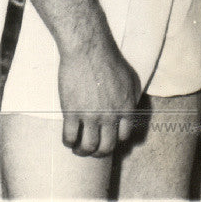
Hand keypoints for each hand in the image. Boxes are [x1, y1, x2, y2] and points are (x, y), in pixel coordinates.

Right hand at [58, 37, 141, 157]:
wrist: (89, 49)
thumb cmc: (110, 60)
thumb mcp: (131, 79)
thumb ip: (132, 99)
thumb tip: (129, 114)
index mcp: (126, 107)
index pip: (123, 136)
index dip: (115, 140)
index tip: (108, 139)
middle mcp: (110, 115)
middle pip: (106, 147)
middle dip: (100, 152)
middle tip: (93, 149)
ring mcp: (91, 115)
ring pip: (88, 147)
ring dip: (83, 151)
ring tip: (79, 148)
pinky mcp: (72, 112)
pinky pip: (70, 138)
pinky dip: (69, 143)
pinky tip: (68, 139)